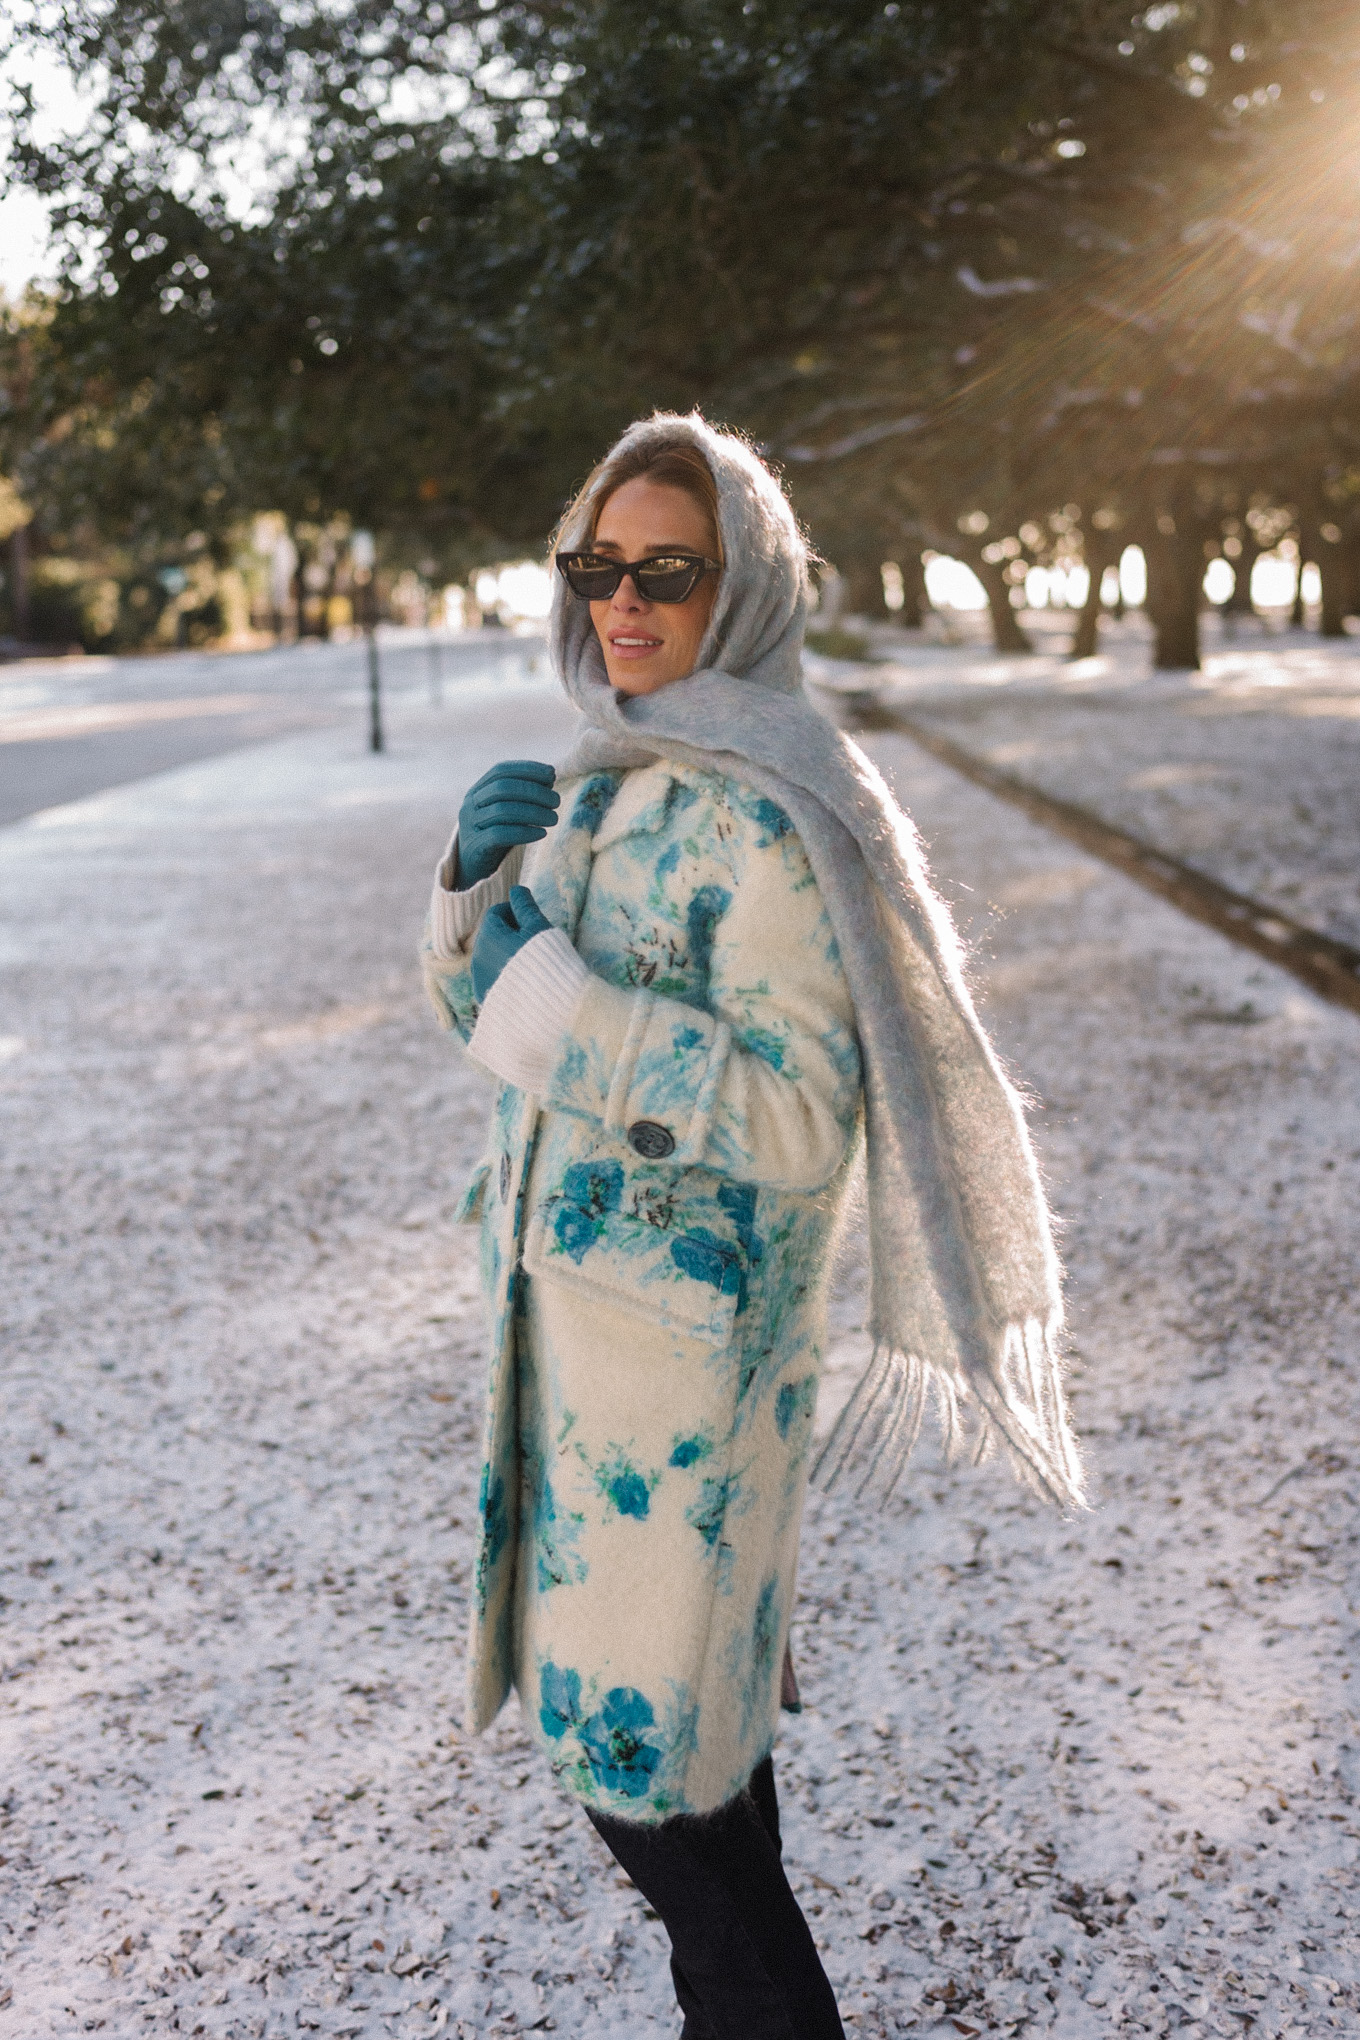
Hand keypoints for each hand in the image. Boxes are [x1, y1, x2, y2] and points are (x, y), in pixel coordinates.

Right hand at [456, 760, 558, 886]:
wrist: (472, 867)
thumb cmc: (495, 835)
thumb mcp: (507, 812)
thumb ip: (523, 795)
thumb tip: (550, 778)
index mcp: (478, 790)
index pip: (501, 770)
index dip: (527, 769)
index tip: (552, 774)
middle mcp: (471, 803)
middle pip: (503, 788)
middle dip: (534, 791)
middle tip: (556, 801)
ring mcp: (470, 824)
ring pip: (503, 810)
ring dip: (534, 812)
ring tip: (553, 818)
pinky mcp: (475, 845)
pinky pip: (500, 834)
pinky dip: (524, 832)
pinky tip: (542, 833)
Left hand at [472, 885, 554, 1002]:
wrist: (549, 1007)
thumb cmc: (547, 961)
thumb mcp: (539, 928)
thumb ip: (525, 907)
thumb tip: (516, 890)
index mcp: (488, 937)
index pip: (495, 914)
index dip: (514, 912)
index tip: (532, 920)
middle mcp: (477, 959)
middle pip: (491, 936)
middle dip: (509, 933)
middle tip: (535, 940)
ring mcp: (480, 981)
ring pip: (490, 958)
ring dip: (506, 954)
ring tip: (531, 962)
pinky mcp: (486, 1000)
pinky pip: (492, 979)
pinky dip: (503, 975)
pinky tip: (524, 981)